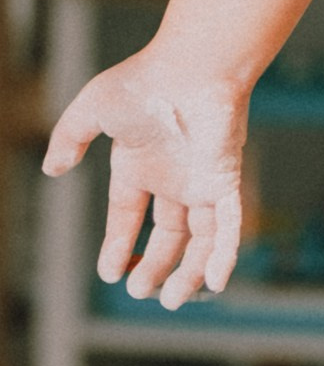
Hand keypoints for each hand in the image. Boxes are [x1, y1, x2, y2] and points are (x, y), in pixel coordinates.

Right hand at [44, 51, 249, 305]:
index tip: (108, 273)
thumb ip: (69, 138)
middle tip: (140, 291)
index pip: (127, 216)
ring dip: (186, 272)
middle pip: (166, 235)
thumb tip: (51, 169)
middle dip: (153, 266)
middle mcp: (173, 178)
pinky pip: (230, 226)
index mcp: (139, 164)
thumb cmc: (143, 81)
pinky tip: (215, 282)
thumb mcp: (92, 110)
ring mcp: (202, 181)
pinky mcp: (227, 181)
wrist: (192, 66)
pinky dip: (224, 255)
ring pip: (199, 239)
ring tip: (171, 299)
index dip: (118, 245)